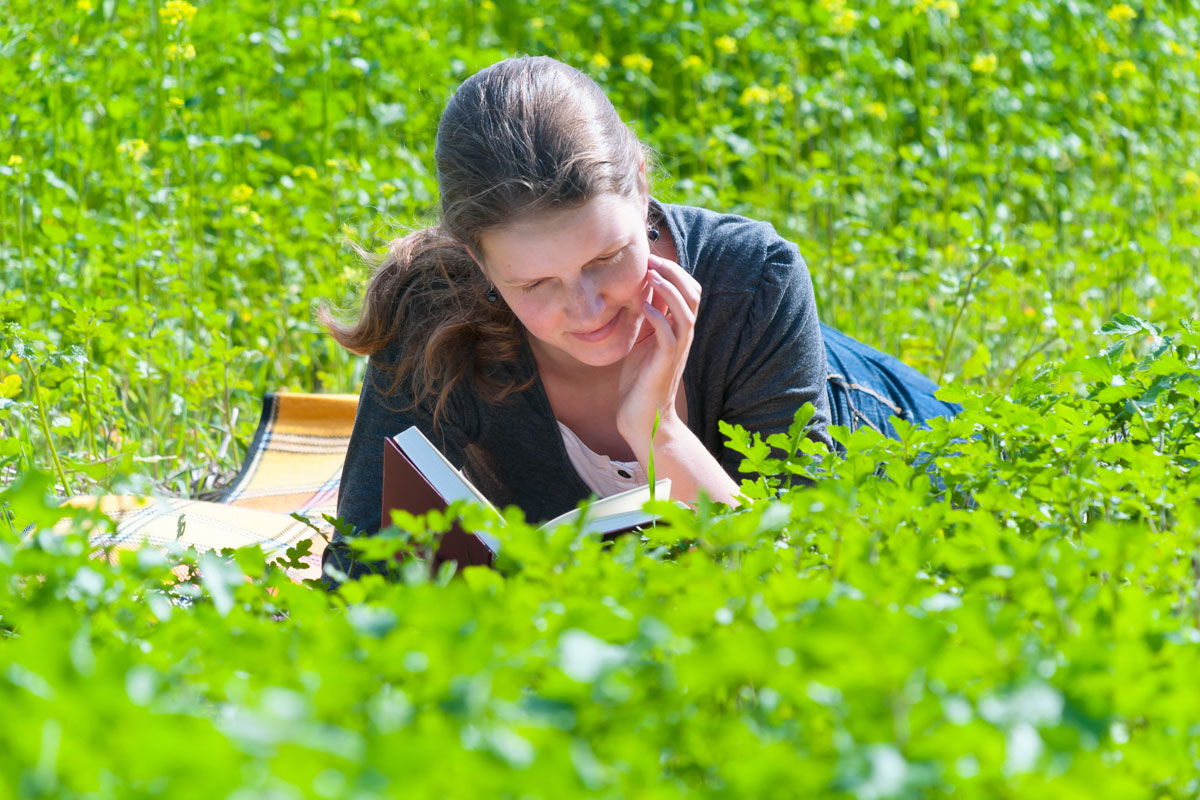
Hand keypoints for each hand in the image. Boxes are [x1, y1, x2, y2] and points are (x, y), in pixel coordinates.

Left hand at [616, 255, 701, 455]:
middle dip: (674, 272)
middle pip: (693, 293)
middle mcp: (683, 336)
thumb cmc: (640, 383)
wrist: (643, 419)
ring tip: (652, 276)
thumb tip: (636, 293)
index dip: (673, 270)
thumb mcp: (641, 343)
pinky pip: (670, 334)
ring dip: (670, 290)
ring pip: (687, 310)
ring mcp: (677, 349)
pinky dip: (659, 316)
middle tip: (651, 260)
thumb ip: (644, 320)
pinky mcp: (666, 362)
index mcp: (678, 329)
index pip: (688, 290)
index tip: (649, 258)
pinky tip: (645, 308)